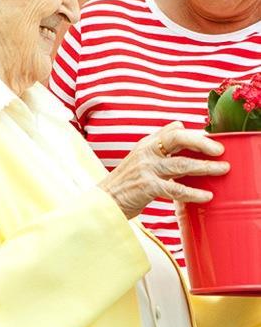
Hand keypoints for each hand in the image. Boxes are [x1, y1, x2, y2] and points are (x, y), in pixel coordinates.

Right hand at [98, 121, 229, 219]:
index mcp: (147, 143)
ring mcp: (147, 168)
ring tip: (223, 169)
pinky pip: (176, 189)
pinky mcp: (147, 187)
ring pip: (182, 164)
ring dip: (205, 167)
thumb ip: (160, 142)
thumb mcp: (140, 156)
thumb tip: (180, 124)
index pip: (174, 131)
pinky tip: (207, 196)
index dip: (195, 135)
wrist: (104, 202)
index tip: (213, 140)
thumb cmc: (126, 182)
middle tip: (220, 150)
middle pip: (178, 139)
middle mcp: (147, 152)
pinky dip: (194, 193)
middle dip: (202, 143)